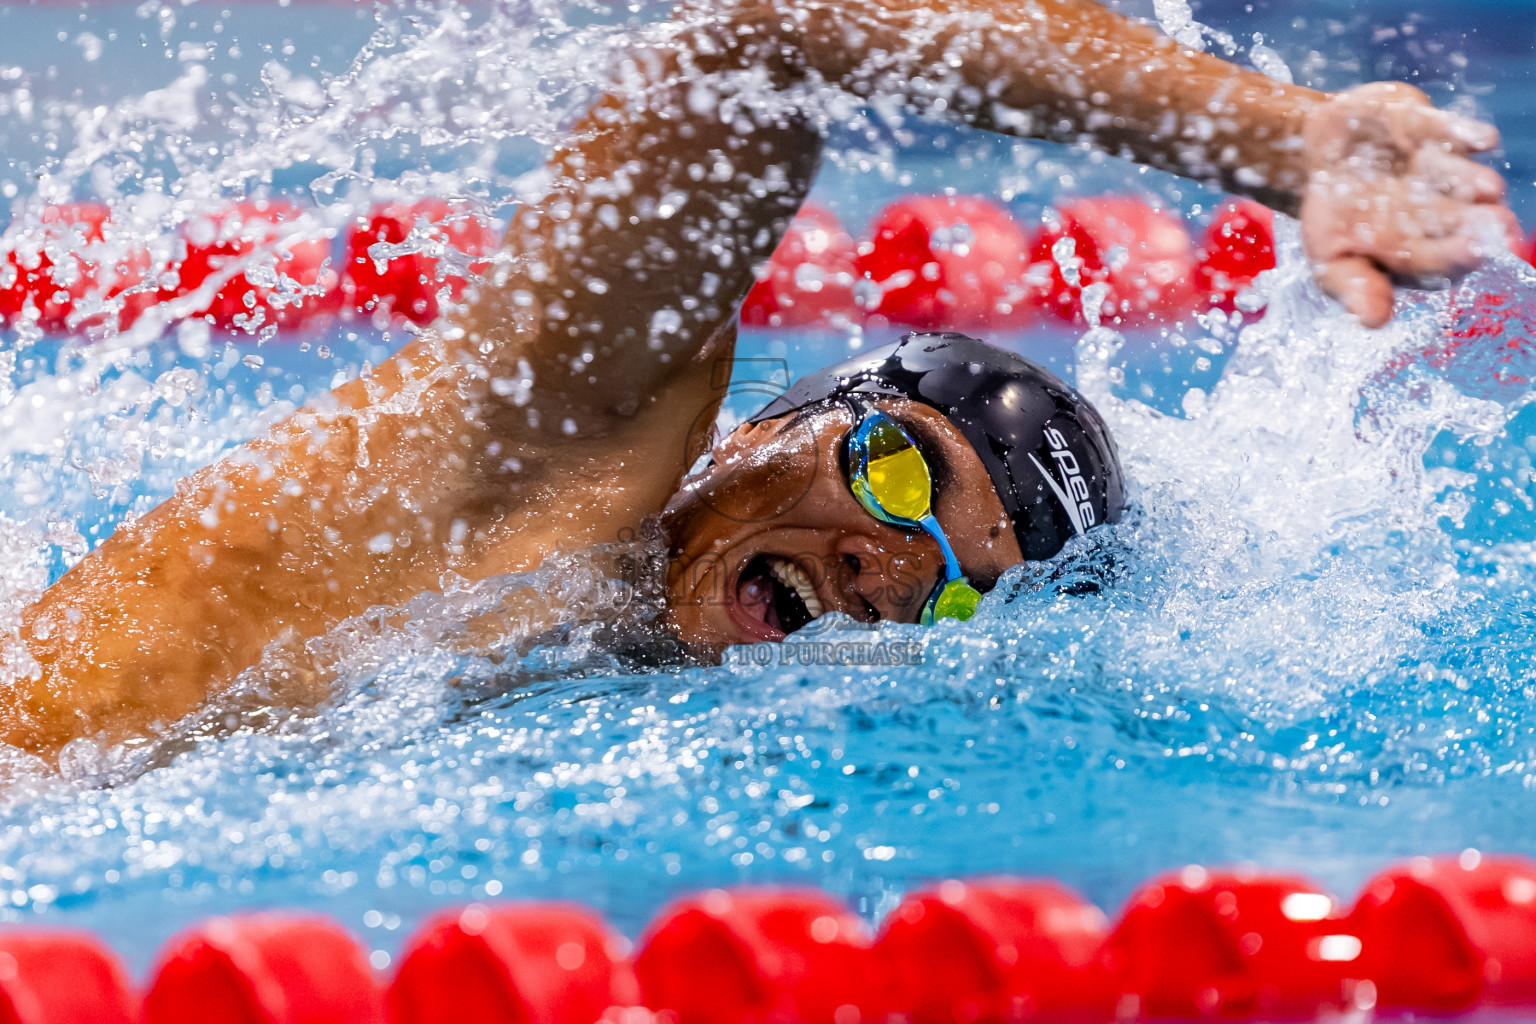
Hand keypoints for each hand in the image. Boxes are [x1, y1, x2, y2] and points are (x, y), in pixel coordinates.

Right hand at [1298, 82, 1518, 328]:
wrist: (1317, 156)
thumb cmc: (1332, 218)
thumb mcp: (1328, 258)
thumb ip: (1353, 286)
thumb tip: (1373, 321)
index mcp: (1418, 252)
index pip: (1441, 260)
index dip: (1455, 256)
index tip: (1471, 252)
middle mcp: (1440, 214)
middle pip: (1465, 221)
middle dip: (1483, 224)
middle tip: (1499, 226)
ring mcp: (1441, 172)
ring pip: (1464, 178)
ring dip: (1474, 182)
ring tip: (1486, 189)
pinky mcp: (1437, 131)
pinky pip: (1454, 131)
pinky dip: (1465, 134)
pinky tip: (1484, 142)